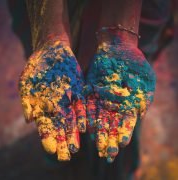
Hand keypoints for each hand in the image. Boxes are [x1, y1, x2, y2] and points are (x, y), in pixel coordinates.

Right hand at [19, 40, 85, 160]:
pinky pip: (81, 106)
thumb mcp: (27, 82)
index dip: (49, 139)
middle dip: (62, 142)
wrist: (52, 51)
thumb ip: (27, 101)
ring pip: (71, 120)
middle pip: (60, 128)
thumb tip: (29, 119)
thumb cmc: (37, 67)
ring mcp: (68, 100)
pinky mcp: (79, 92)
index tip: (52, 151)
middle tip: (65, 157)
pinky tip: (83, 127)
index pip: (46, 127)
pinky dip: (81, 116)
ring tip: (75, 148)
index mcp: (43, 107)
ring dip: (73, 134)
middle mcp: (57, 106)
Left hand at [85, 42, 155, 161]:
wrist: (118, 48)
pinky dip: (88, 117)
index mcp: (128, 104)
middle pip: (111, 125)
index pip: (125, 123)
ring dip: (98, 133)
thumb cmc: (135, 63)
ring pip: (99, 119)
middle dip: (110, 139)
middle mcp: (114, 105)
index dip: (123, 134)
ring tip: (97, 146)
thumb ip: (143, 98)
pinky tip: (87, 128)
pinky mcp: (91, 92)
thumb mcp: (145, 80)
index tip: (121, 146)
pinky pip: (88, 106)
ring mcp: (101, 99)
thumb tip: (140, 115)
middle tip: (108, 155)